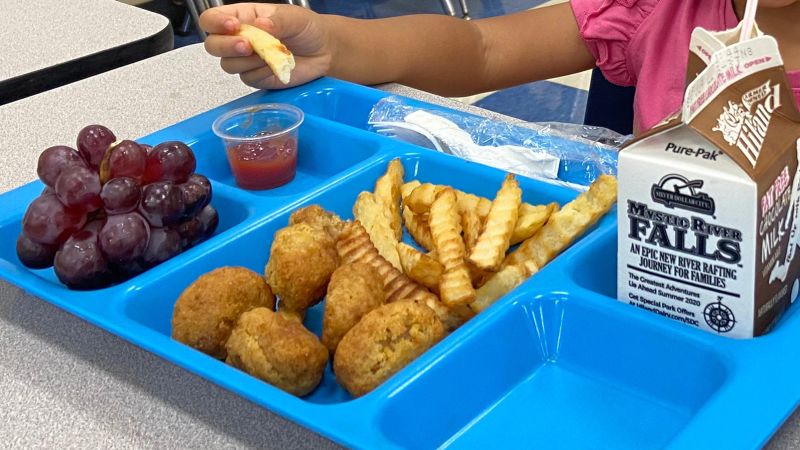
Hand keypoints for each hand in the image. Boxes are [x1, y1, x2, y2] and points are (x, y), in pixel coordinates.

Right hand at [200, 4, 331, 89]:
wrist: (323, 52)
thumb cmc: (306, 29)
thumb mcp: (294, 18)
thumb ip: (277, 21)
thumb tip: (261, 25)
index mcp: (243, 17)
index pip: (212, 18)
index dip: (216, 22)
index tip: (232, 25)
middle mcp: (239, 38)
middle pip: (213, 45)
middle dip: (226, 46)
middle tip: (248, 46)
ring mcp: (246, 60)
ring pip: (228, 64)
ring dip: (246, 61)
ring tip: (268, 55)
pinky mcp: (255, 77)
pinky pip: (247, 78)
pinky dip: (260, 73)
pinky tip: (275, 67)